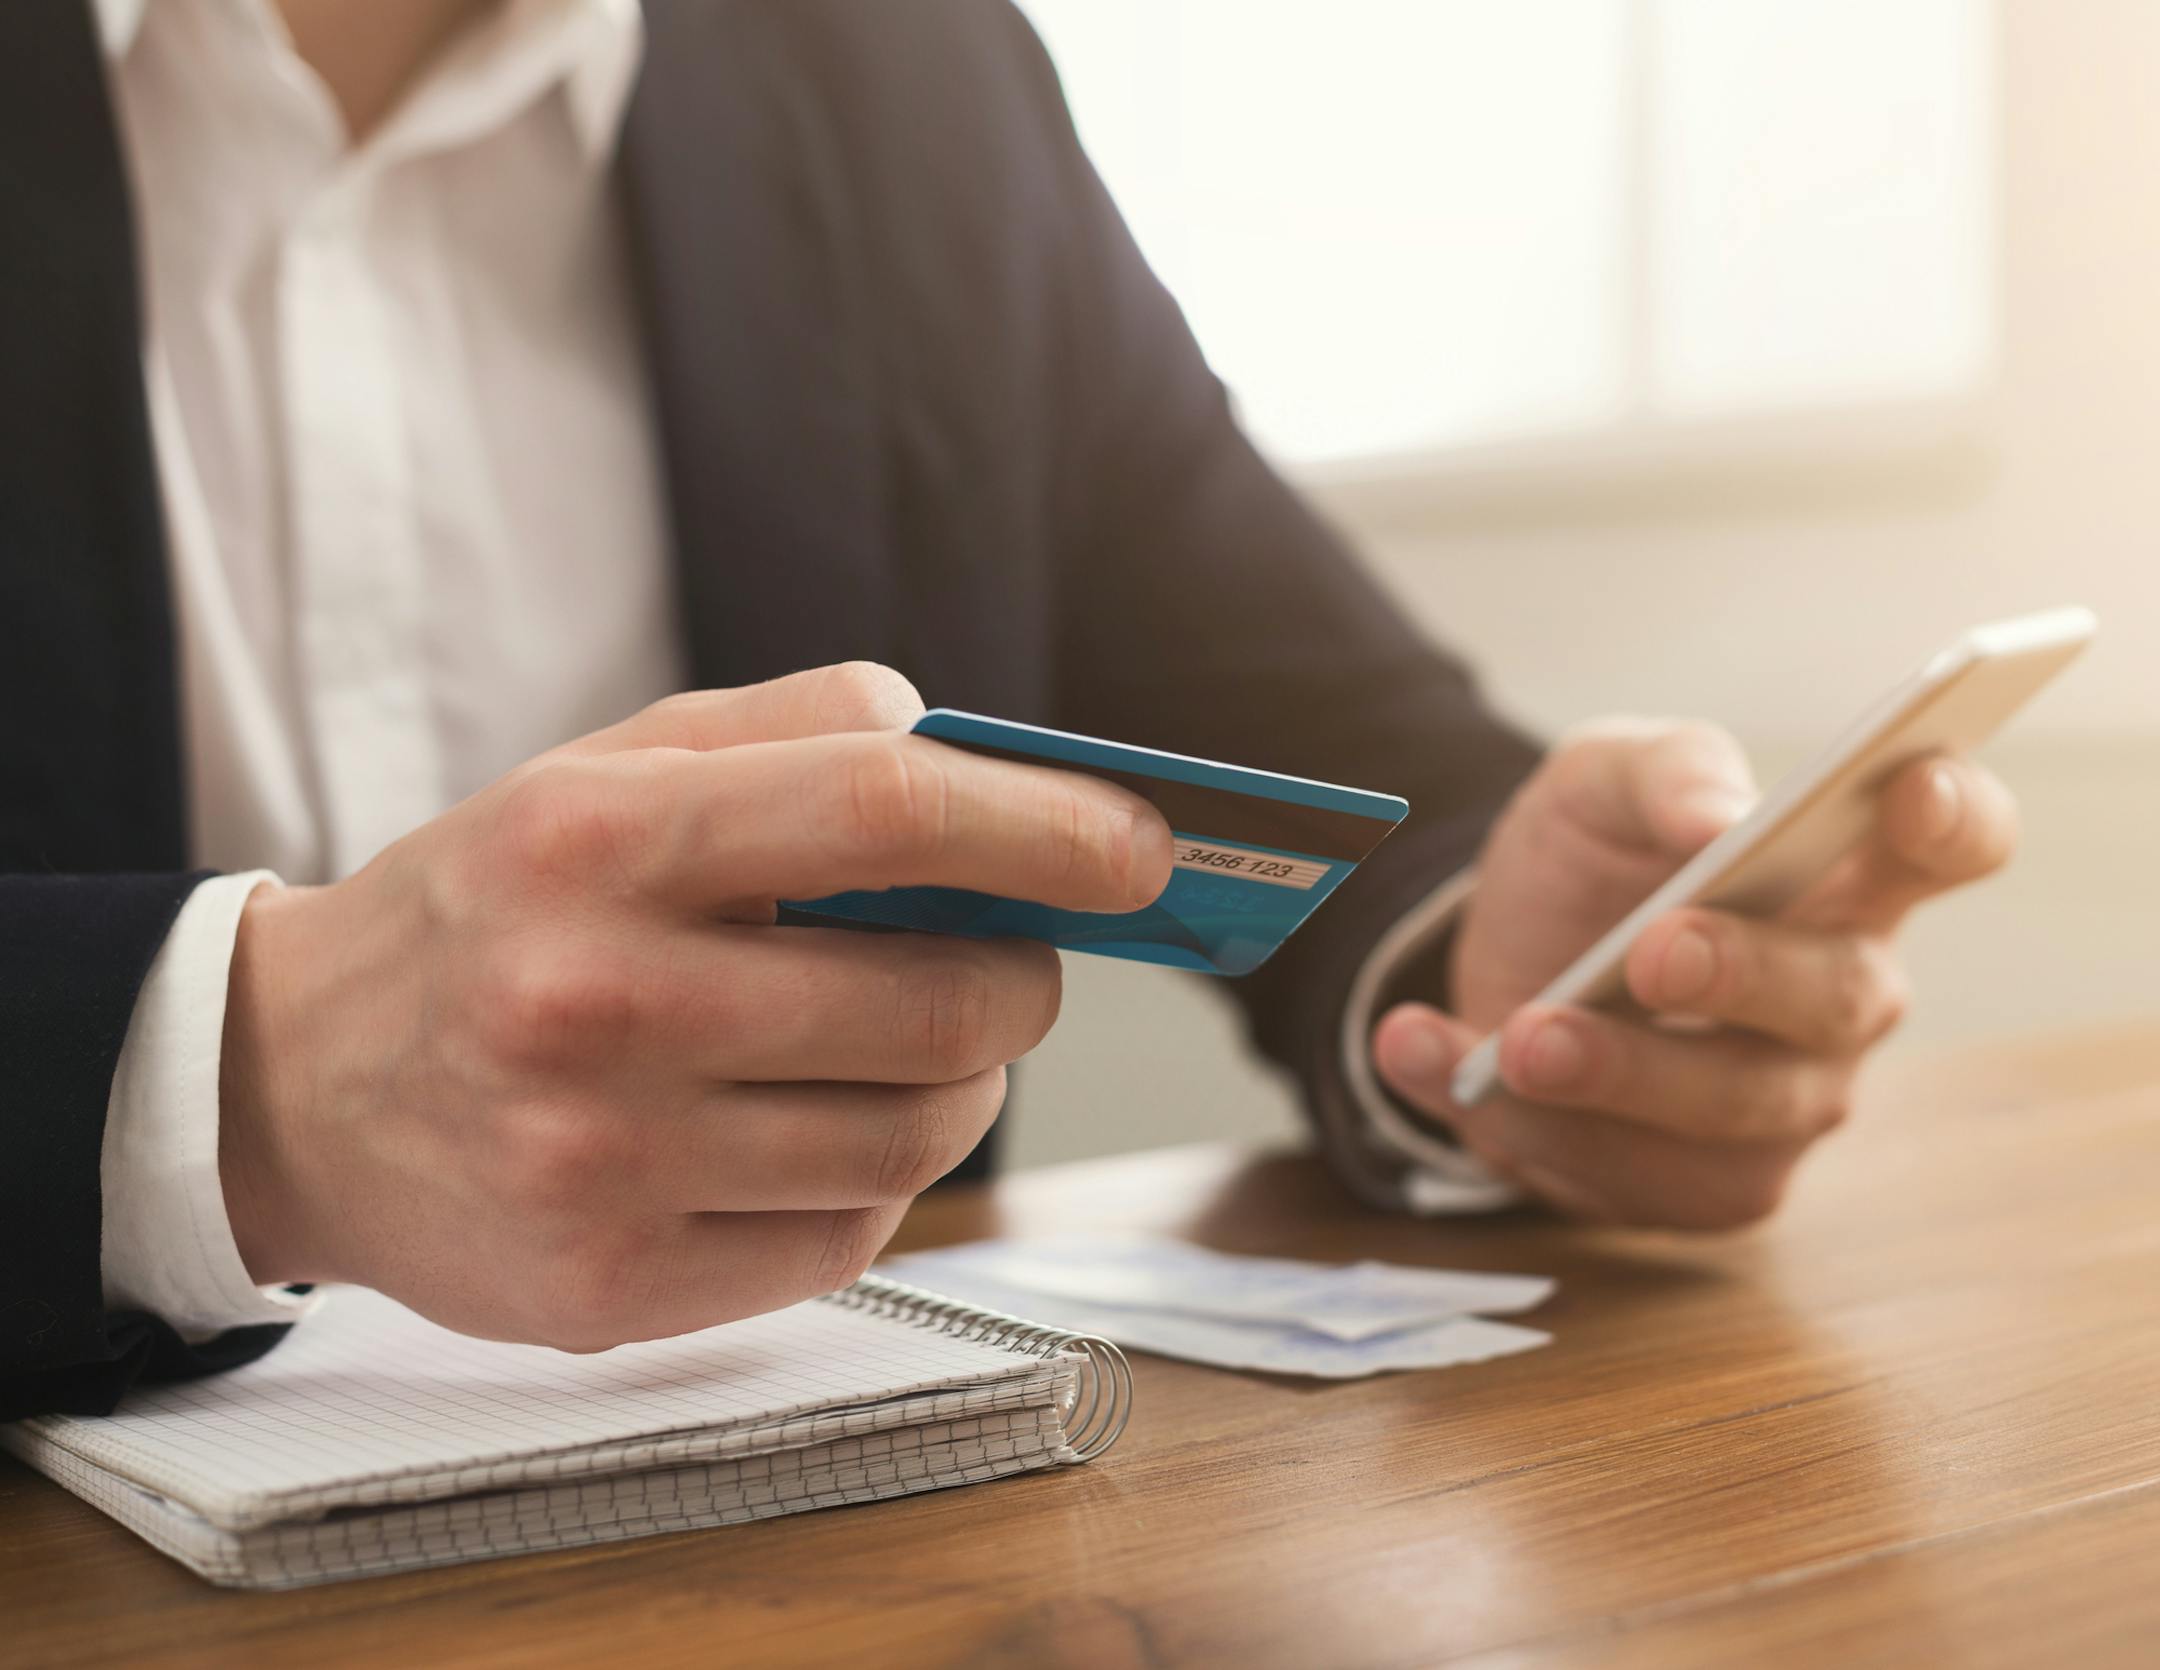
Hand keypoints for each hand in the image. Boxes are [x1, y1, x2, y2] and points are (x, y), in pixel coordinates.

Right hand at [217, 663, 1171, 1347]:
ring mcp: (603, 1162)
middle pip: (938, 1006)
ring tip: (910, 1047)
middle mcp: (599, 1001)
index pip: (882, 812)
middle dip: (1022, 984)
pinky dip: (871, 1178)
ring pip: (918, 1137)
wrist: (295, 1089)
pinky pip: (850, 1236)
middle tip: (1011, 965)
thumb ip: (787, 729)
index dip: (1044, 829)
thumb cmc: (490, 908)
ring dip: (961, 1087)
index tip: (1145, 850)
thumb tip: (964, 743)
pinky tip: (808, 1134)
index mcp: (600, 840)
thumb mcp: (602, 771)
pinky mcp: (613, 1286)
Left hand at [1370, 719, 2017, 1228]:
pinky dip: (1508, 1121)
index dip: (1952, 818)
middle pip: (1839, 995)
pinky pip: (1619, 1176)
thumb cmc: (1592, 861)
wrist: (1501, 957)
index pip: (1953, 842)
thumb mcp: (1598, 781)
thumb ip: (1661, 770)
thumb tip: (1715, 815)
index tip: (1902, 785)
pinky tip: (1423, 1054)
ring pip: (1731, 1112)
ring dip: (1617, 1075)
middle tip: (1652, 952)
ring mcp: (1781, 1104)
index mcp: (1847, 874)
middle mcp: (1840, 997)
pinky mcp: (1700, 1185)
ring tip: (1518, 1038)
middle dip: (1744, 974)